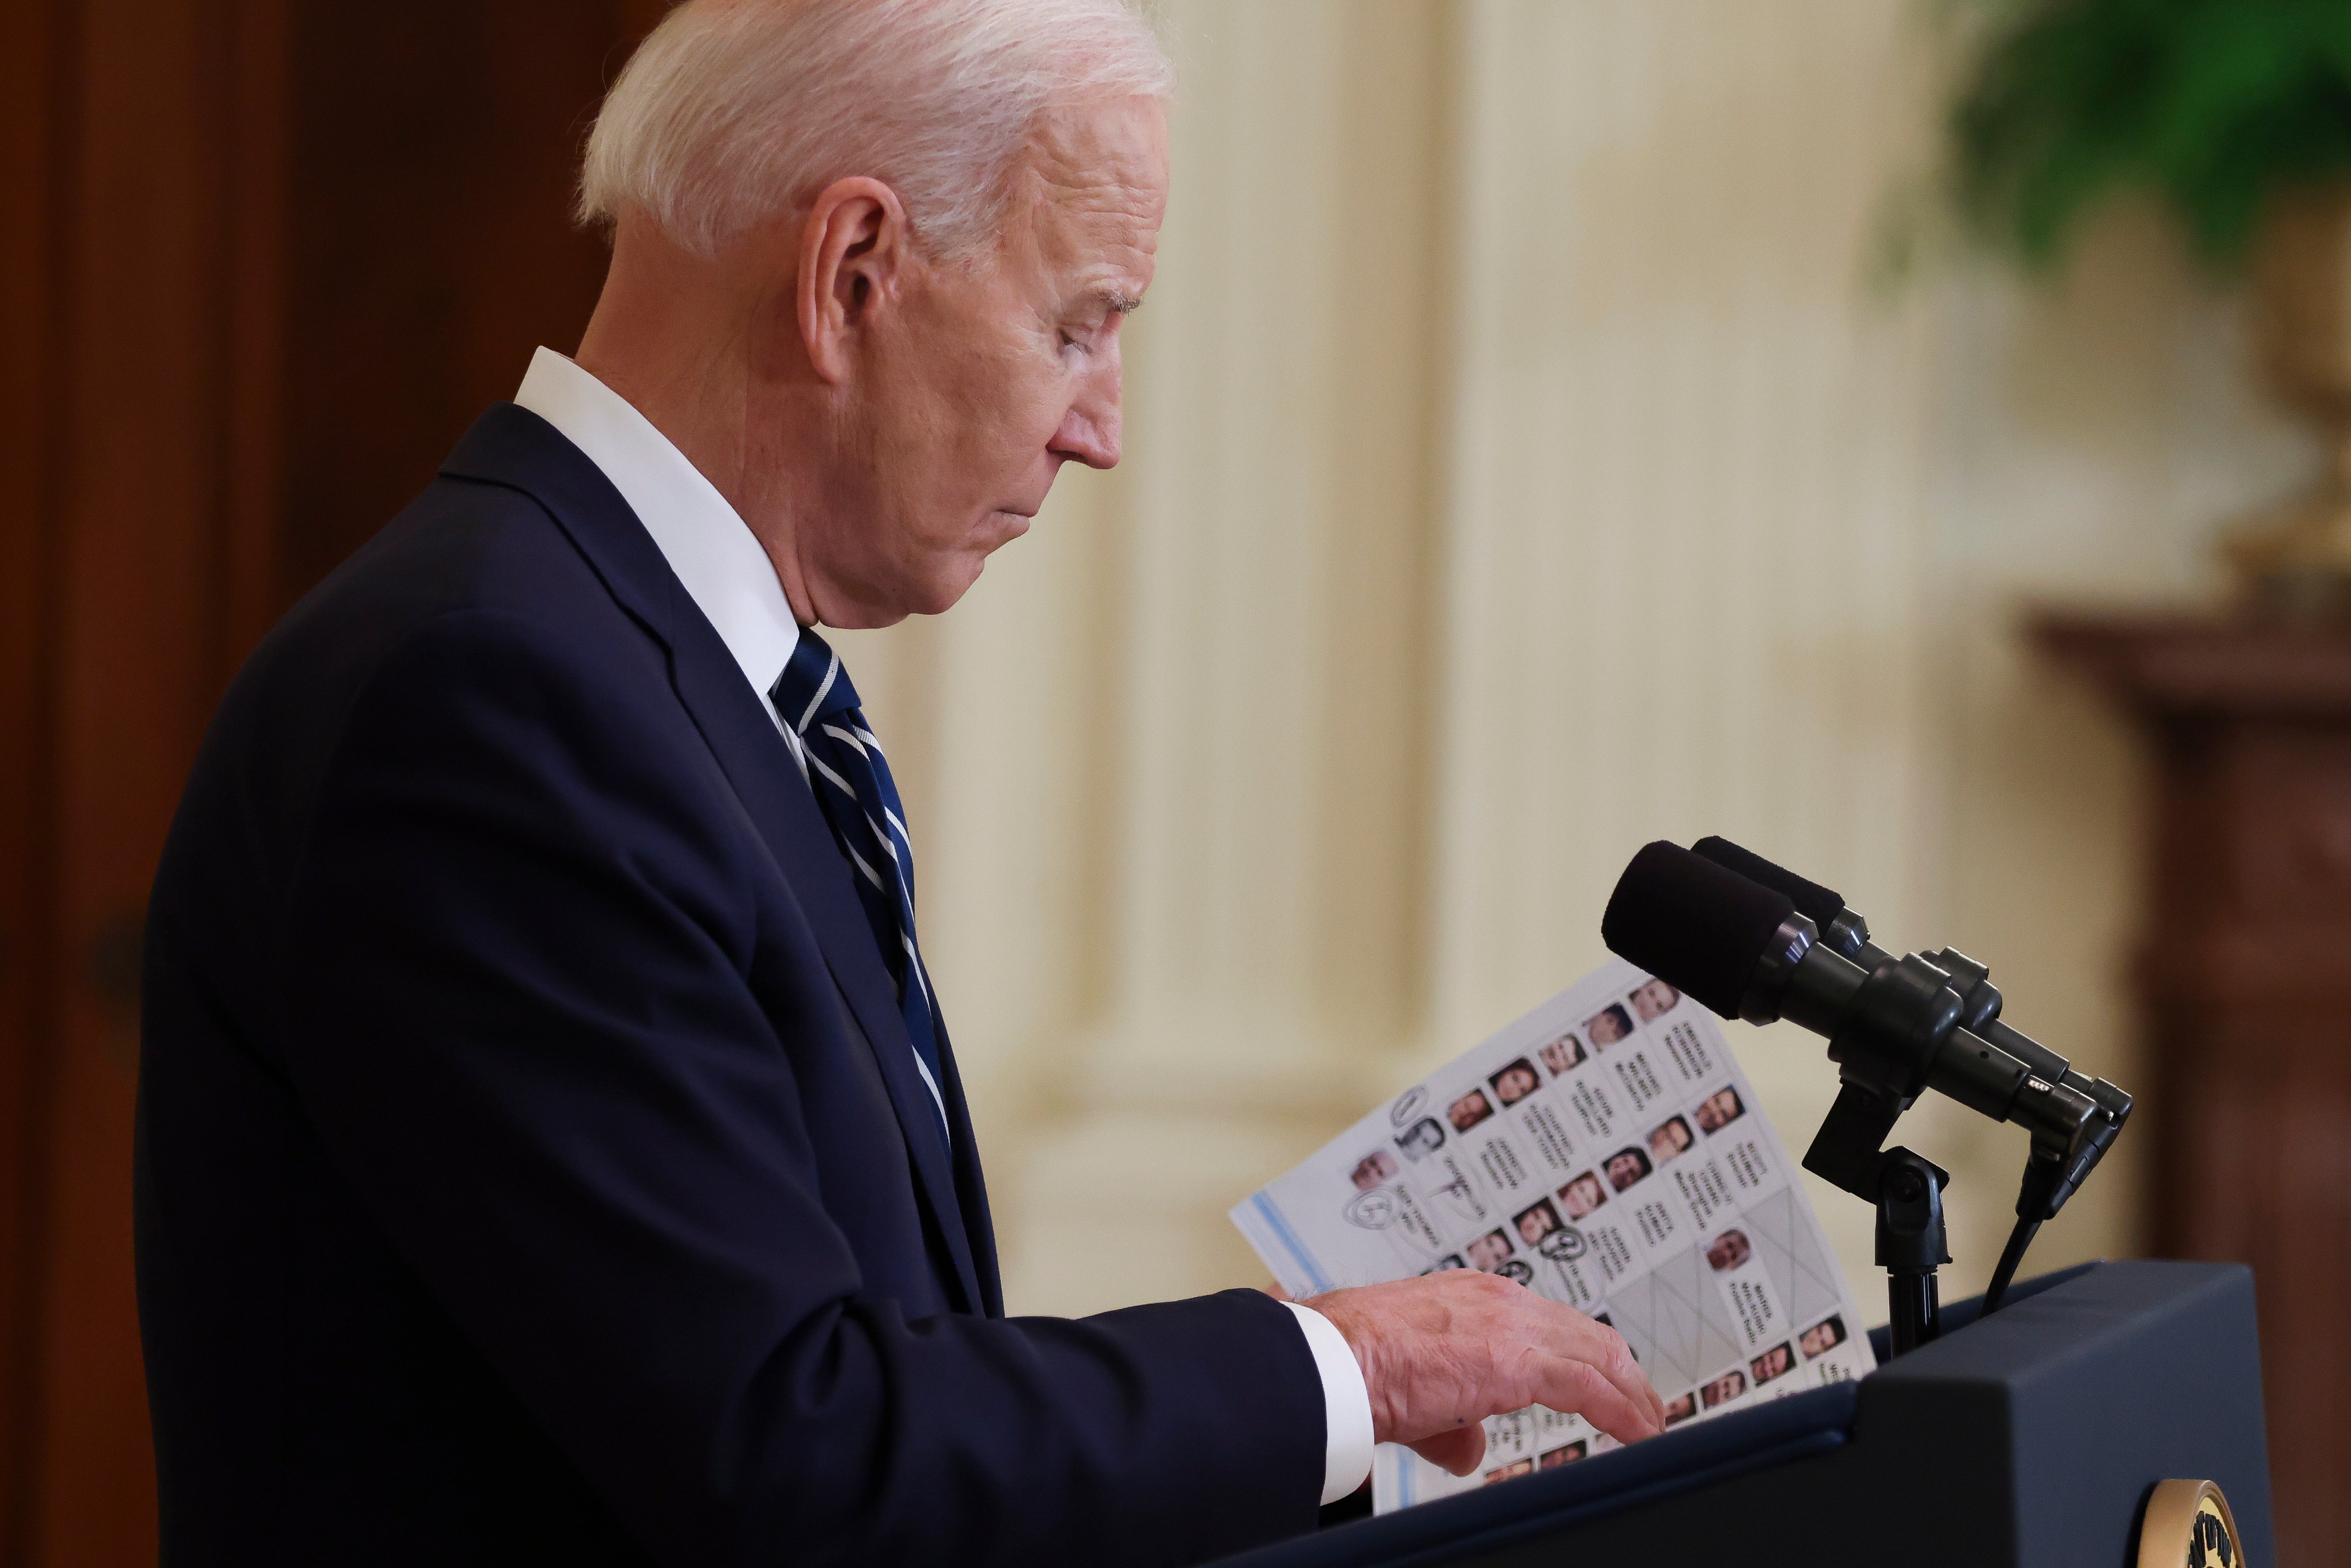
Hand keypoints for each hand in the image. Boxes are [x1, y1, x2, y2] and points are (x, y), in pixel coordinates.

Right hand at [1305, 1271, 1664, 1475]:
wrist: (1335, 1358)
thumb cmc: (1358, 1363)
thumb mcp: (1416, 1389)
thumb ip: (1454, 1419)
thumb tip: (1471, 1449)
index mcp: (1477, 1297)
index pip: (1551, 1323)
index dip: (1586, 1355)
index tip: (1605, 1382)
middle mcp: (1501, 1300)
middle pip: (1587, 1334)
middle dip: (1622, 1372)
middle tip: (1645, 1405)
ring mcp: (1512, 1325)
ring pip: (1598, 1353)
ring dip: (1632, 1392)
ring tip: (1650, 1424)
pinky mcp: (1516, 1360)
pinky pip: (1589, 1386)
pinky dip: (1622, 1410)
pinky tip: (1639, 1433)